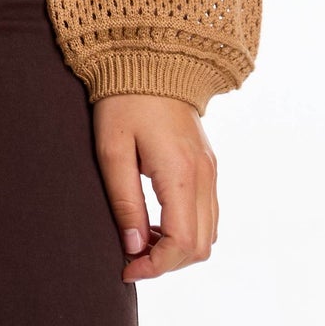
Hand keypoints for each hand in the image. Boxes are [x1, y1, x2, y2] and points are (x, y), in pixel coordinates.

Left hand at [92, 93, 218, 282]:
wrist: (152, 58)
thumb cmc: (124, 101)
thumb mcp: (113, 150)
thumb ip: (124, 201)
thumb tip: (132, 246)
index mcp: (182, 174)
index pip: (181, 244)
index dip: (155, 266)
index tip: (126, 267)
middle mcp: (205, 177)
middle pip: (200, 247)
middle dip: (166, 263)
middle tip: (130, 257)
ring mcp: (211, 171)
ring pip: (208, 235)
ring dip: (177, 249)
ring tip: (140, 238)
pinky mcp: (208, 165)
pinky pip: (208, 214)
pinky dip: (186, 230)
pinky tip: (156, 221)